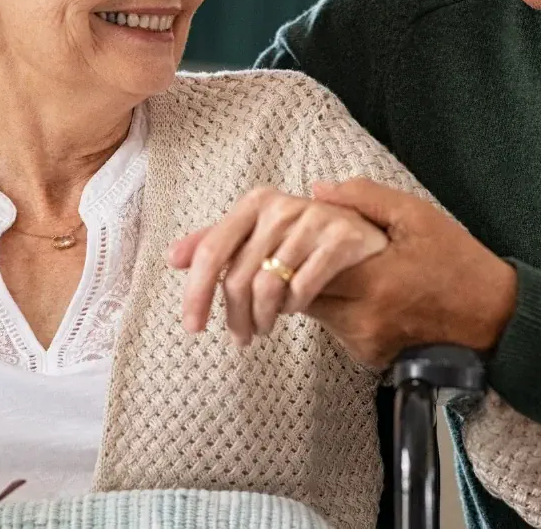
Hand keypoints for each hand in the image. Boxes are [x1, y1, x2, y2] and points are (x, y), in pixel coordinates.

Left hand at [167, 186, 388, 345]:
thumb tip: (173, 257)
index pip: (212, 250)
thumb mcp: (260, 236)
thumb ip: (219, 244)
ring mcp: (313, 220)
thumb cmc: (305, 240)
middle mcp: (282, 206)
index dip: (196, 292)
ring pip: (267, 288)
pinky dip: (293, 307)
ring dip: (262, 319)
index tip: (193, 327)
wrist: (366, 234)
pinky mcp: (341, 238)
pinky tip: (294, 310)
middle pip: (238, 277)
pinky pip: (302, 289)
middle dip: (235, 317)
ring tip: (264, 328)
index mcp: (256, 202)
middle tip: (241, 338)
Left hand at [306, 179, 517, 367]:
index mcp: (373, 281)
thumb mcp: (417, 216)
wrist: (495, 318)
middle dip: (298, 270)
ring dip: (315, 289)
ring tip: (335, 264)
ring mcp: (365, 343)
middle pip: (302, 295)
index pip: (303, 270)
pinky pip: (336, 329)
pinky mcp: (370, 358)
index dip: (295, 249)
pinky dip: (337, 308)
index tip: (299, 231)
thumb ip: (364, 198)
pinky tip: (356, 288)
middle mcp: (363, 319)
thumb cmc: (457, 261)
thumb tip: (317, 191)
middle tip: (309, 246)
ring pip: (317, 313)